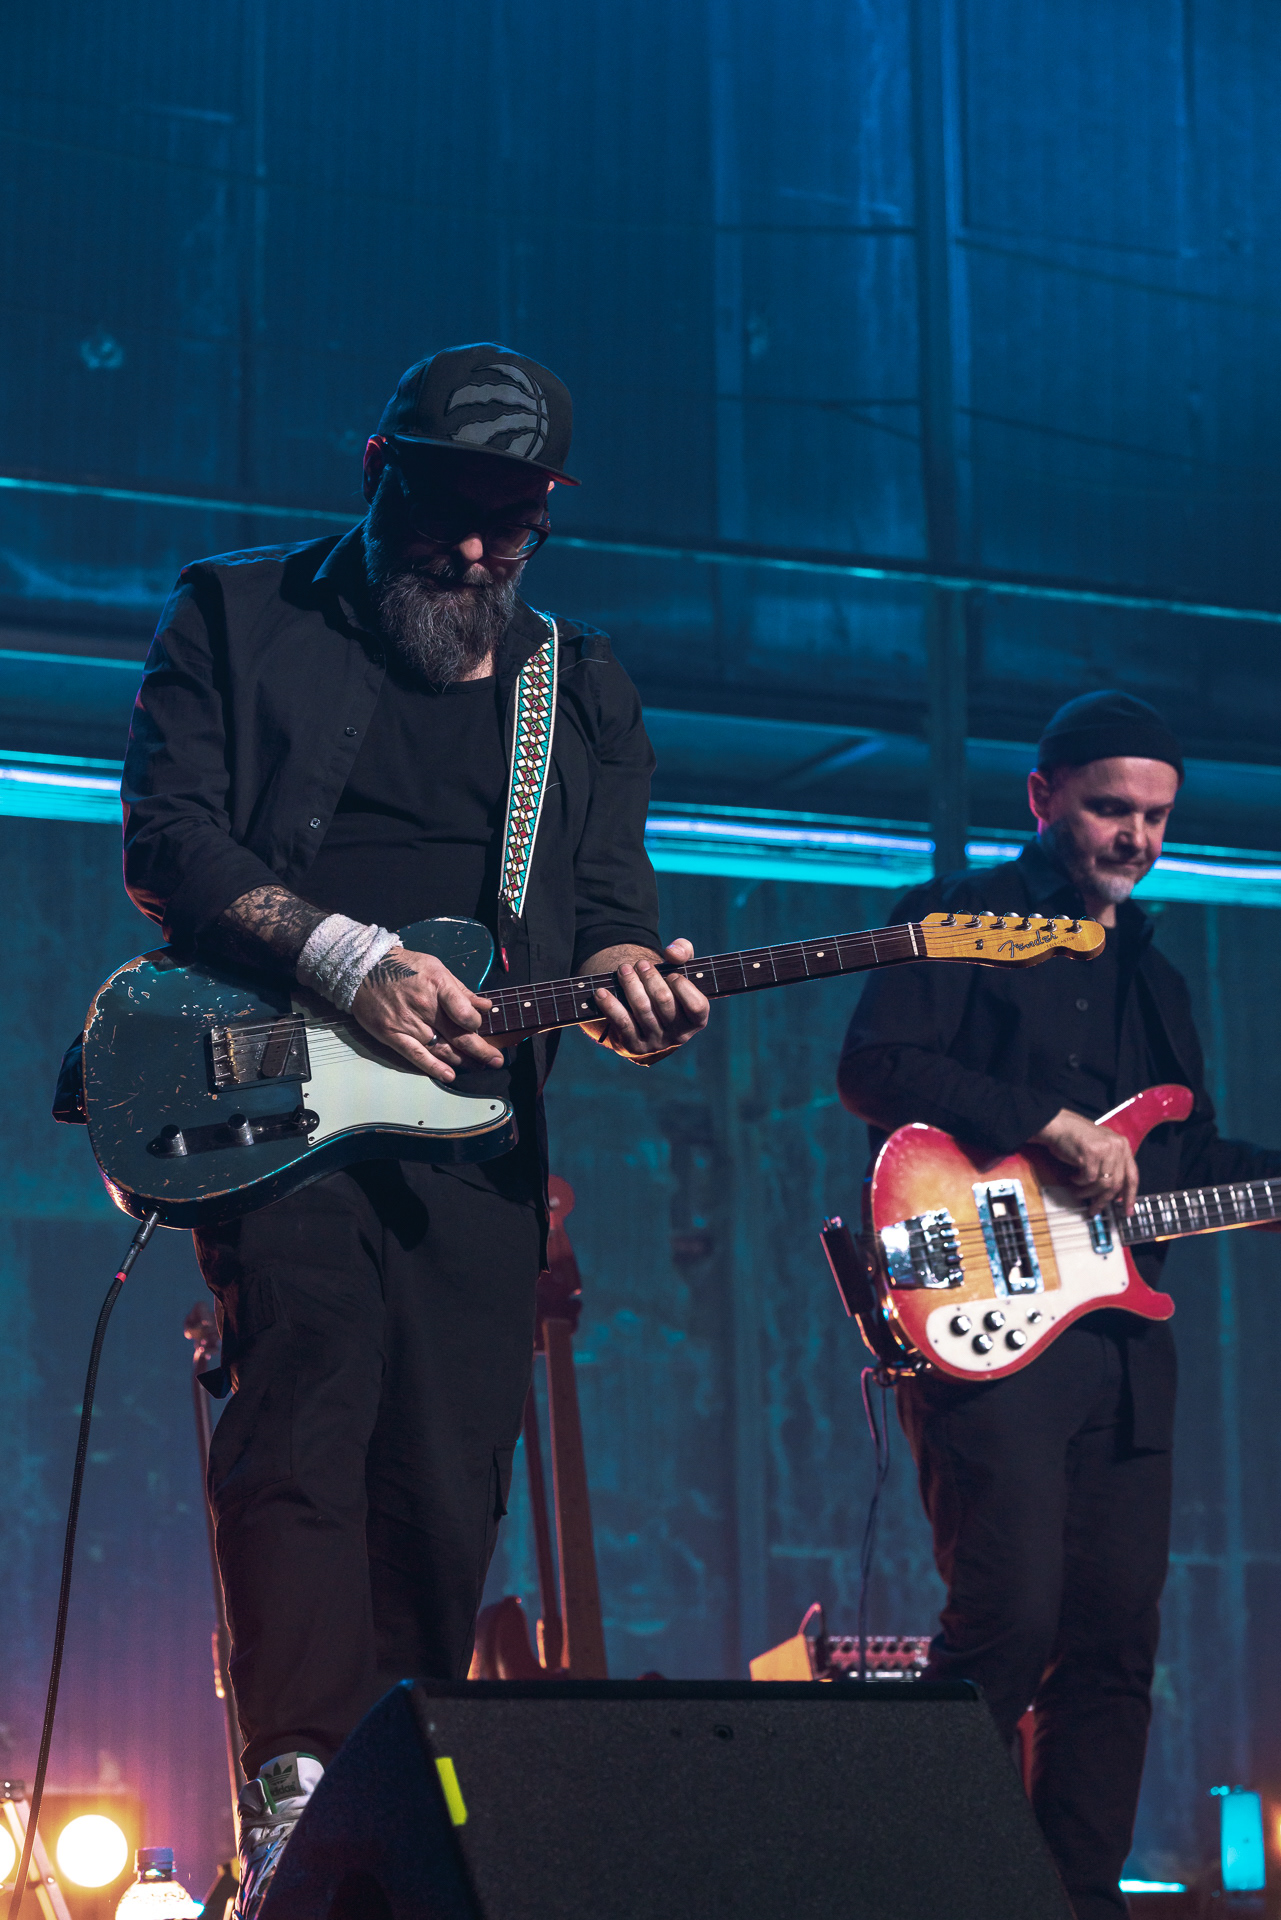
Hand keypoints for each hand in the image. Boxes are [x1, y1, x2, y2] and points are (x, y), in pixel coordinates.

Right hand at [350, 948, 503, 1082]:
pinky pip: (415, 1055)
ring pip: (440, 1048)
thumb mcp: (436, 967)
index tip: (479, 1026)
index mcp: (437, 986)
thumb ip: (460, 990)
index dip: (476, 1023)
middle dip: (481, 1050)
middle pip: (457, 1034)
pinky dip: (433, 1067)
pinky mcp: (392, 1035)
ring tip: (478, 1067)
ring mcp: (407, 1023)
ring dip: (462, 1060)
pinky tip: (449, 1075)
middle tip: (497, 1060)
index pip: (464, 1012)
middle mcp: (424, 1006)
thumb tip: (484, 1006)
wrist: (362, 968)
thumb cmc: (402, 965)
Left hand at [587, 939, 709, 1057]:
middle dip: (650, 977)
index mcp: (696, 1021)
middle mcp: (679, 1036)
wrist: (641, 1019)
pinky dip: (610, 1005)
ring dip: (630, 984)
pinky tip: (601, 992)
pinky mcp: (634, 1046)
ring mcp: (656, 1043)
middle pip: (664, 1001)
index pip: (697, 1006)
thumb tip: (672, 953)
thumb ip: (683, 952)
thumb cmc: (666, 988)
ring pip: (642, 1009)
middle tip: (640, 964)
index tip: (671, 974)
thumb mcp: (679, 968)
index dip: (683, 986)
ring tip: (623, 969)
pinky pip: (621, 1023)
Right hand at [1031, 1108, 1138, 1212]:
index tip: (1127, 1210)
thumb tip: (1116, 1193)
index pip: (1132, 1176)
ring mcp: (1106, 1149)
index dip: (1130, 1196)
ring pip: (1103, 1184)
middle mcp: (1118, 1146)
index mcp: (1123, 1146)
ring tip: (1078, 1191)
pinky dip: (1079, 1182)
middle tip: (1095, 1209)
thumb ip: (1112, 1165)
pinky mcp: (1092, 1153)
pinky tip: (1073, 1177)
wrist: (1058, 1125)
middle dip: (1104, 1200)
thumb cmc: (1076, 1138)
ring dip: (1088, 1192)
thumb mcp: (1102, 1148)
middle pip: (1117, 1183)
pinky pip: (1088, 1178)